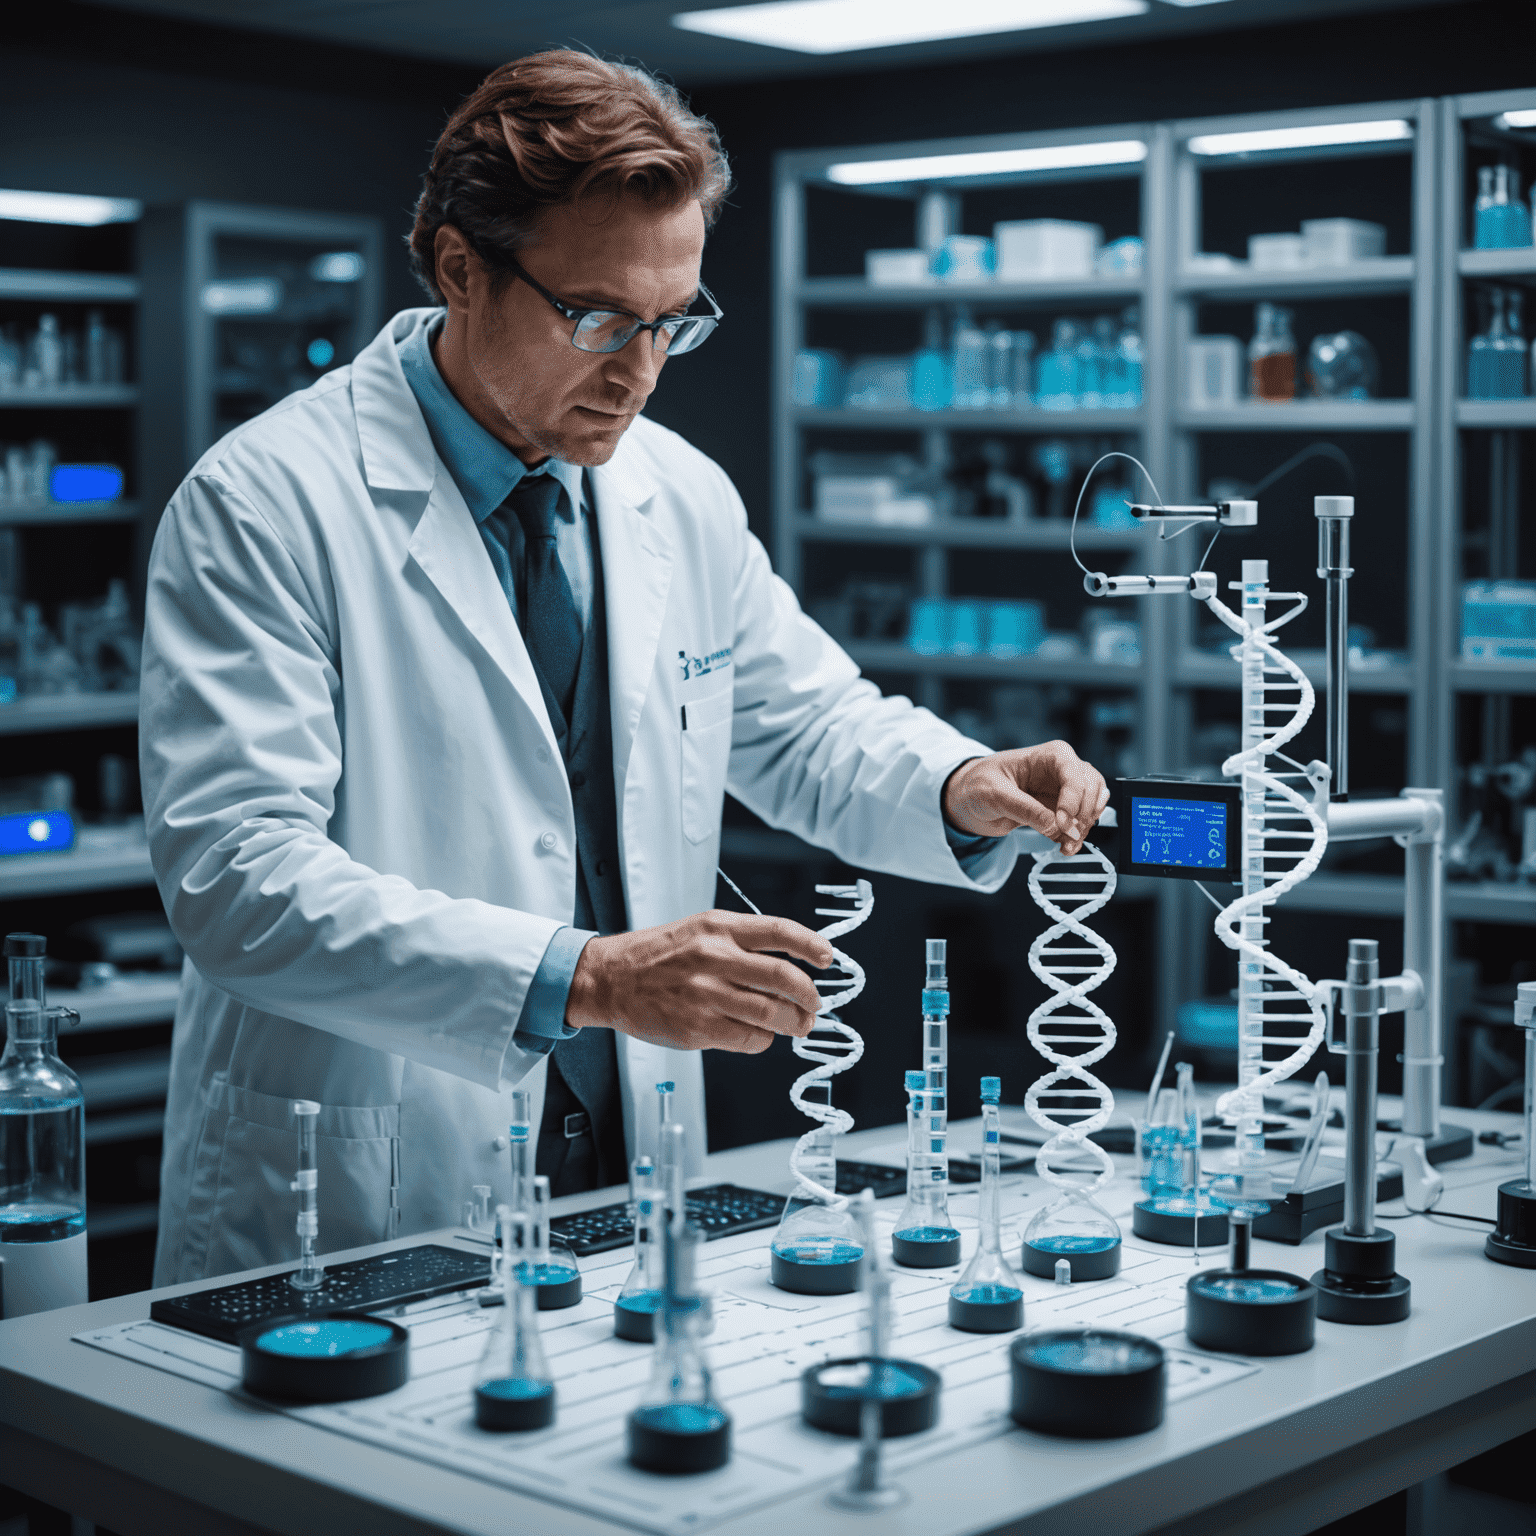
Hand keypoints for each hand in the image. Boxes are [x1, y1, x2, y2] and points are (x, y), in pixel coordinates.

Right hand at [565, 910, 834, 1054]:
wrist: (610, 979)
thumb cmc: (658, 955)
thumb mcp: (701, 930)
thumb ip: (743, 943)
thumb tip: (791, 967)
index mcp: (719, 928)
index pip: (780, 932)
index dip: (812, 946)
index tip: (827, 958)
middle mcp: (715, 958)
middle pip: (784, 979)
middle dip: (810, 996)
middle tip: (815, 1005)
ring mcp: (706, 995)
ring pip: (773, 1014)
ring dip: (795, 1023)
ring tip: (798, 1025)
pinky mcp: (698, 1028)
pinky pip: (749, 1039)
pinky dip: (763, 1040)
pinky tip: (758, 1034)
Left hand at [942, 742, 1108, 854]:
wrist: (969, 799)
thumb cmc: (978, 784)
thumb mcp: (995, 794)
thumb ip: (1025, 809)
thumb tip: (1054, 826)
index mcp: (1049, 756)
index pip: (1075, 774)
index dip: (1073, 800)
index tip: (1061, 823)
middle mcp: (1062, 770)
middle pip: (1092, 788)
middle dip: (1083, 815)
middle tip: (1068, 836)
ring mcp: (1064, 791)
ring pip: (1093, 806)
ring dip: (1084, 828)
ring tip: (1067, 846)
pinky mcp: (1061, 811)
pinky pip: (1080, 823)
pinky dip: (1077, 837)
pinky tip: (1064, 847)